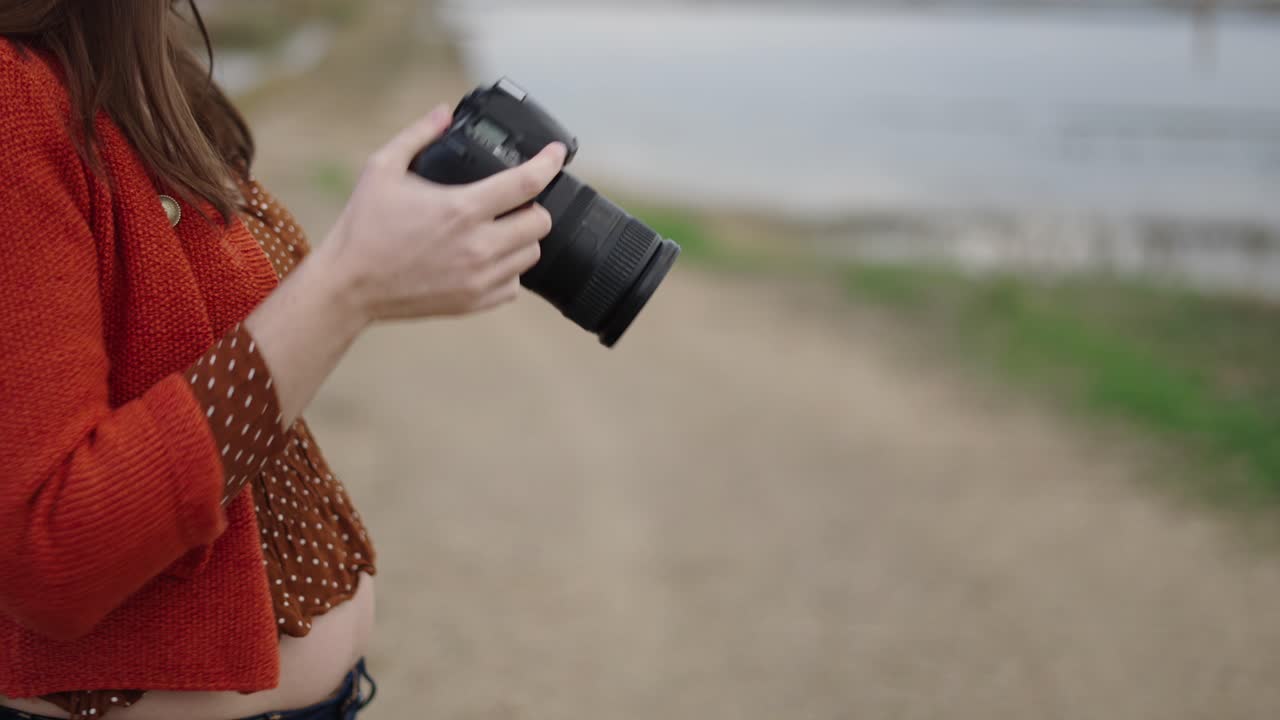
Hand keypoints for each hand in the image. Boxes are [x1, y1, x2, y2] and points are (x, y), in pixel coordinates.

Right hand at [317, 104, 566, 322]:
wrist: (349, 285)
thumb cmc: (363, 227)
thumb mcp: (383, 168)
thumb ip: (418, 134)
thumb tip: (444, 111)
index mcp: (461, 208)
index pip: (527, 182)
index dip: (550, 162)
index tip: (557, 153)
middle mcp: (477, 246)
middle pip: (540, 222)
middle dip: (533, 205)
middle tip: (514, 200)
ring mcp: (479, 278)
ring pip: (531, 254)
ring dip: (521, 238)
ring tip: (498, 228)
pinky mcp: (474, 302)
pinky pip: (514, 286)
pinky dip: (508, 270)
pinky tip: (486, 257)